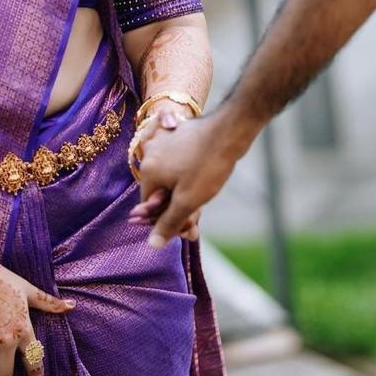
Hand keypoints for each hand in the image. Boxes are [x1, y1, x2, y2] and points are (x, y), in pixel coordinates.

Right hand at [128, 104, 201, 240]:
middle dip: (177, 206)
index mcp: (148, 170)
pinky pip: (176, 161)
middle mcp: (150, 154)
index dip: (165, 219)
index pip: (147, 205)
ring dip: (183, 192)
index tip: (187, 226)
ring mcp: (163, 142)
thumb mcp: (188, 202)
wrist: (228, 131)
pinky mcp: (176, 134)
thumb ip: (168, 223)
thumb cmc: (207, 167)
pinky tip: (203, 178)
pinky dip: (186, 174)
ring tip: (204, 195)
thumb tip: (152, 244)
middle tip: (198, 217)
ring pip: (169, 177)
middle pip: (159, 191)